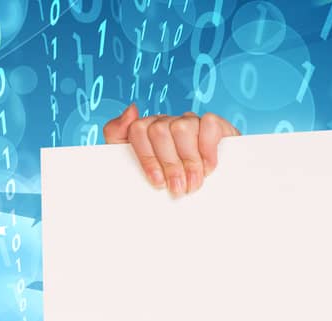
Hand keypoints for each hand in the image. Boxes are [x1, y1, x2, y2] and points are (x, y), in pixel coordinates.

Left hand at [102, 103, 240, 196]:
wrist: (202, 199)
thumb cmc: (166, 185)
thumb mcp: (135, 169)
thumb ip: (118, 136)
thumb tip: (131, 109)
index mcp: (147, 131)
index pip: (138, 130)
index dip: (147, 158)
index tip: (157, 182)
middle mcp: (168, 123)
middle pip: (159, 130)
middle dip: (170, 165)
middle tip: (178, 188)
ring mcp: (190, 122)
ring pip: (182, 128)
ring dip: (189, 161)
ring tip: (193, 183)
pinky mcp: (214, 125)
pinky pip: (208, 124)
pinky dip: (208, 148)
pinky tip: (208, 167)